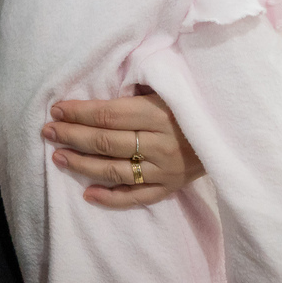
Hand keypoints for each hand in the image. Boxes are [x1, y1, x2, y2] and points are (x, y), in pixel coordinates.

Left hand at [44, 88, 204, 208]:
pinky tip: (87, 194)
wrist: (233, 130)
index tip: (56, 109)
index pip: (107, 115)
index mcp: (158, 113)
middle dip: (71, 136)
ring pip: (114, 171)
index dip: (78, 112)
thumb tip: (99, 84)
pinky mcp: (169, 188)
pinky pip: (135, 197)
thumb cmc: (193, 102)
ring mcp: (164, 169)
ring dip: (81, 165)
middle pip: (105, 142)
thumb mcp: (169, 87)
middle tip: (48, 131)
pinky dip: (110, 198)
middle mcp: (160, 144)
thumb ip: (138, 87)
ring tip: (57, 157)